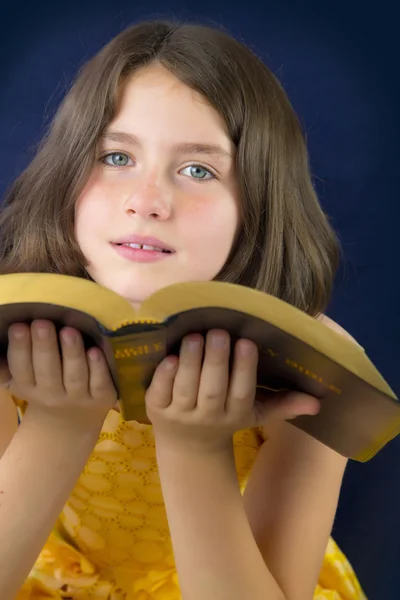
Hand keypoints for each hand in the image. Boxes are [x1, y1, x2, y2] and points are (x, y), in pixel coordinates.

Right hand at [6, 320, 116, 430]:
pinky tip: (94, 351)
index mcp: (27, 387)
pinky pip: (99, 384)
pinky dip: (98, 368)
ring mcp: (78, 398)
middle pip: (48, 370)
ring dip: (72, 353)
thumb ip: (10, 366)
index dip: (20, 348)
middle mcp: (51, 395)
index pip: (21, 368)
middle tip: (42, 323)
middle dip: (44, 346)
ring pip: (74, 375)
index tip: (19, 326)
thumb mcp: (23, 382)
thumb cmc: (44, 389)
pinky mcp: (102, 398)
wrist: (70, 425)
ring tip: (69, 331)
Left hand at [145, 330, 319, 452]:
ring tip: (195, 336)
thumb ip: (283, 405)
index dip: (244, 369)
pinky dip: (164, 376)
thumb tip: (318, 402)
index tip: (247, 342)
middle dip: (216, 361)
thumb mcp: (254, 414)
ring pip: (186, 389)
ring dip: (191, 362)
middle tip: (218, 331)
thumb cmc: (225, 417)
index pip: (242, 393)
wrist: (188, 445)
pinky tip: (170, 356)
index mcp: (235, 414)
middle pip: (213, 390)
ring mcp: (180, 416)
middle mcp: (208, 417)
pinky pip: (159, 393)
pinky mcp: (156, 411)